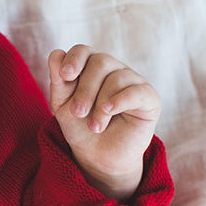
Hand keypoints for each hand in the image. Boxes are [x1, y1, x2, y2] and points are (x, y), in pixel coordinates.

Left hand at [48, 45, 160, 199]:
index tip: (65, 76)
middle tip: (77, 113)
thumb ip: (58, 80)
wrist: (98, 155)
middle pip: (100, 61)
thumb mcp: (62, 104)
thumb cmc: (79, 126)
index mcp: (90, 67)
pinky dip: (120, 100)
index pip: (83, 50)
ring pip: (116, 77)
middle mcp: (113, 69)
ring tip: (94, 126)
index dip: (74, 59)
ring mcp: (132, 81)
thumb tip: (55, 53)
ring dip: (99, 105)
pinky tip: (109, 112)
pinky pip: (137, 91)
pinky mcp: (149, 98)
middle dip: (85, 89)